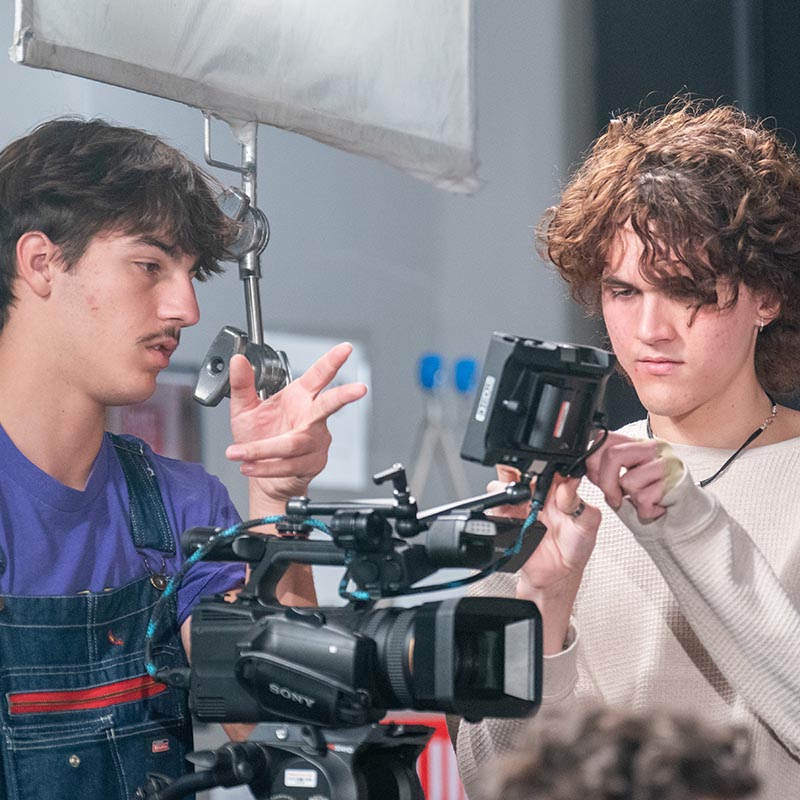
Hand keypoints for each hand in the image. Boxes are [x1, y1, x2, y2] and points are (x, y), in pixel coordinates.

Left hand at [225, 343, 367, 506]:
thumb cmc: (259, 438)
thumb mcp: (245, 409)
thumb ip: (242, 385)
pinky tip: (250, 466)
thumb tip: (238, 360)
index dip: (332, 361)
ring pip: (294, 443)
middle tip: (359, 389)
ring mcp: (316, 441)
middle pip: (330, 405)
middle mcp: (312, 417)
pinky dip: (266, 466)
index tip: (345, 349)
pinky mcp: (313, 463)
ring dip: (264, 449)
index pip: (319, 375)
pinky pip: (289, 464)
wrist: (264, 476)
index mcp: (300, 397)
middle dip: (345, 396)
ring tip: (240, 453)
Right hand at [490, 465, 600, 593]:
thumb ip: (581, 505)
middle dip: (520, 464)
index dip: (547, 458)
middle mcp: (538, 492)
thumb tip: (568, 486)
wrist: (556, 575)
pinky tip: (510, 511)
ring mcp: (520, 502)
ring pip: (504, 478)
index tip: (548, 462)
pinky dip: (498, 502)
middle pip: (523, 465)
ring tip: (521, 498)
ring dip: (508, 482)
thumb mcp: (588, 526)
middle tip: (528, 476)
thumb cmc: (575, 548)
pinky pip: (494, 501)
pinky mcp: (505, 515)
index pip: (551, 463)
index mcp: (560, 488)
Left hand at [585, 432, 681, 521]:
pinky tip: (656, 507)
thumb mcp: (622, 482)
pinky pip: (645, 498)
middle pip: (613, 455)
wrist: (682, 519)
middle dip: (606, 483)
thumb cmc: (651, 499)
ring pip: (628, 480)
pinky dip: (645, 510)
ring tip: (645, 500)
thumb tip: (585, 466)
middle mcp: (654, 447)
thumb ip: (606, 471)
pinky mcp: (677, 481)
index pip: (605, 438)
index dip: (593, 461)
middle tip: (615, 497)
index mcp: (637, 444)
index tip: (595, 478)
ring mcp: (668, 462)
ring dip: (632, 500)